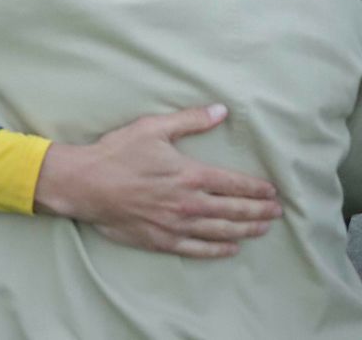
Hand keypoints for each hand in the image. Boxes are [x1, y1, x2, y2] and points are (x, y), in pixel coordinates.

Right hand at [33, 104, 281, 257]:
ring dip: (246, 230)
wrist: (85, 184)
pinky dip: (218, 249)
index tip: (272, 191)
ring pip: (221, 231)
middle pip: (234, 210)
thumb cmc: (117, 153)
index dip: (257, 188)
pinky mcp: (162, 240)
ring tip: (262, 229)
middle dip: (259, 211)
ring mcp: (176, 225)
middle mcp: (189, 203)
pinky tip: (231, 248)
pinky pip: (197, 249)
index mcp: (190, 174)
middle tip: (276, 212)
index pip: (235, 184)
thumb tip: (221, 110)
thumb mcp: (153, 128)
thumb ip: (190, 120)